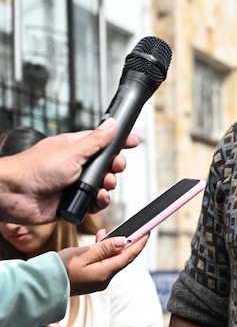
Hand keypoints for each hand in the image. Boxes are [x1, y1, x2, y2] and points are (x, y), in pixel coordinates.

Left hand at [0, 118, 138, 223]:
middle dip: (114, 168)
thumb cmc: (34, 169)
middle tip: (115, 168)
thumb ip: (95, 141)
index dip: (118, 142)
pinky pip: (93, 203)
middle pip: (106, 165)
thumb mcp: (71, 152)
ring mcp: (74, 184)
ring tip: (104, 186)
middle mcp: (76, 165)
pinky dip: (98, 202)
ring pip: (102, 185)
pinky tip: (95, 199)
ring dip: (108, 186)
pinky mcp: (72, 202)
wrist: (13, 195)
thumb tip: (111, 123)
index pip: (102, 141)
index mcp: (75, 148)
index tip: (132, 142)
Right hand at [58, 230, 148, 295]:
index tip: (147, 230)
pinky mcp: (91, 278)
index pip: (129, 255)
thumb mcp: (83, 254)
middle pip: (123, 257)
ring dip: (114, 245)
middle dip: (129, 242)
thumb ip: (105, 248)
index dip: (140, 242)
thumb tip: (124, 241)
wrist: (42, 285)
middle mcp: (105, 279)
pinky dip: (104, 251)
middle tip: (134, 228)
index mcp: (105, 273)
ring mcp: (98, 280)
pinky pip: (104, 263)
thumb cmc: (59, 269)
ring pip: (113, 259)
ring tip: (108, 232)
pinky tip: (99, 242)